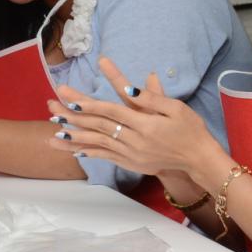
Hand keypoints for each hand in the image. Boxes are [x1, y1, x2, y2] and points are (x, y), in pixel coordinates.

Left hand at [48, 57, 216, 178]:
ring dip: (74, 137)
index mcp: (146, 124)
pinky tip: (73, 150)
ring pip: (97, 143)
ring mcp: (132, 154)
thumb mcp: (176, 109)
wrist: (197, 159)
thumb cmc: (190, 129)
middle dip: (74, 116)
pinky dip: (88, 152)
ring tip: (53, 132)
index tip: (70, 97)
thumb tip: (130, 88)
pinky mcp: (131, 163)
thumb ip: (153, 98)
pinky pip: (106, 157)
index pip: (112, 111)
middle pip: (99, 126)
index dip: (89, 104)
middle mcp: (135, 140)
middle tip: (53, 106)